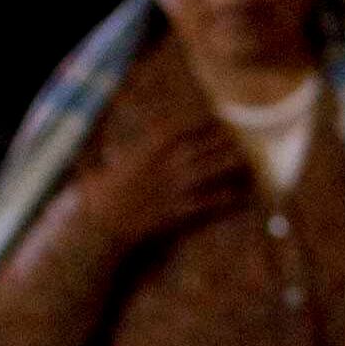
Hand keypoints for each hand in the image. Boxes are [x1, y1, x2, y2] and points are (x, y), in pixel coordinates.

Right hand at [86, 114, 255, 251]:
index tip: (215, 118)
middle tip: (236, 139)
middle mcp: (167, 164)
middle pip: (205, 146)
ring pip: (214, 170)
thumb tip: (115, 152)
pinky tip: (241, 195)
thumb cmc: (100, 198)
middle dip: (223, 141)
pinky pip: (212, 201)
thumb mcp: (107, 169)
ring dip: (231, 164)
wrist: (103, 226)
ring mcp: (176, 187)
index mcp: (149, 150)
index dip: (202, 123)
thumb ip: (118, 157)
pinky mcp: (182, 211)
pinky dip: (228, 197)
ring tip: (244, 161)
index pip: (183, 128)